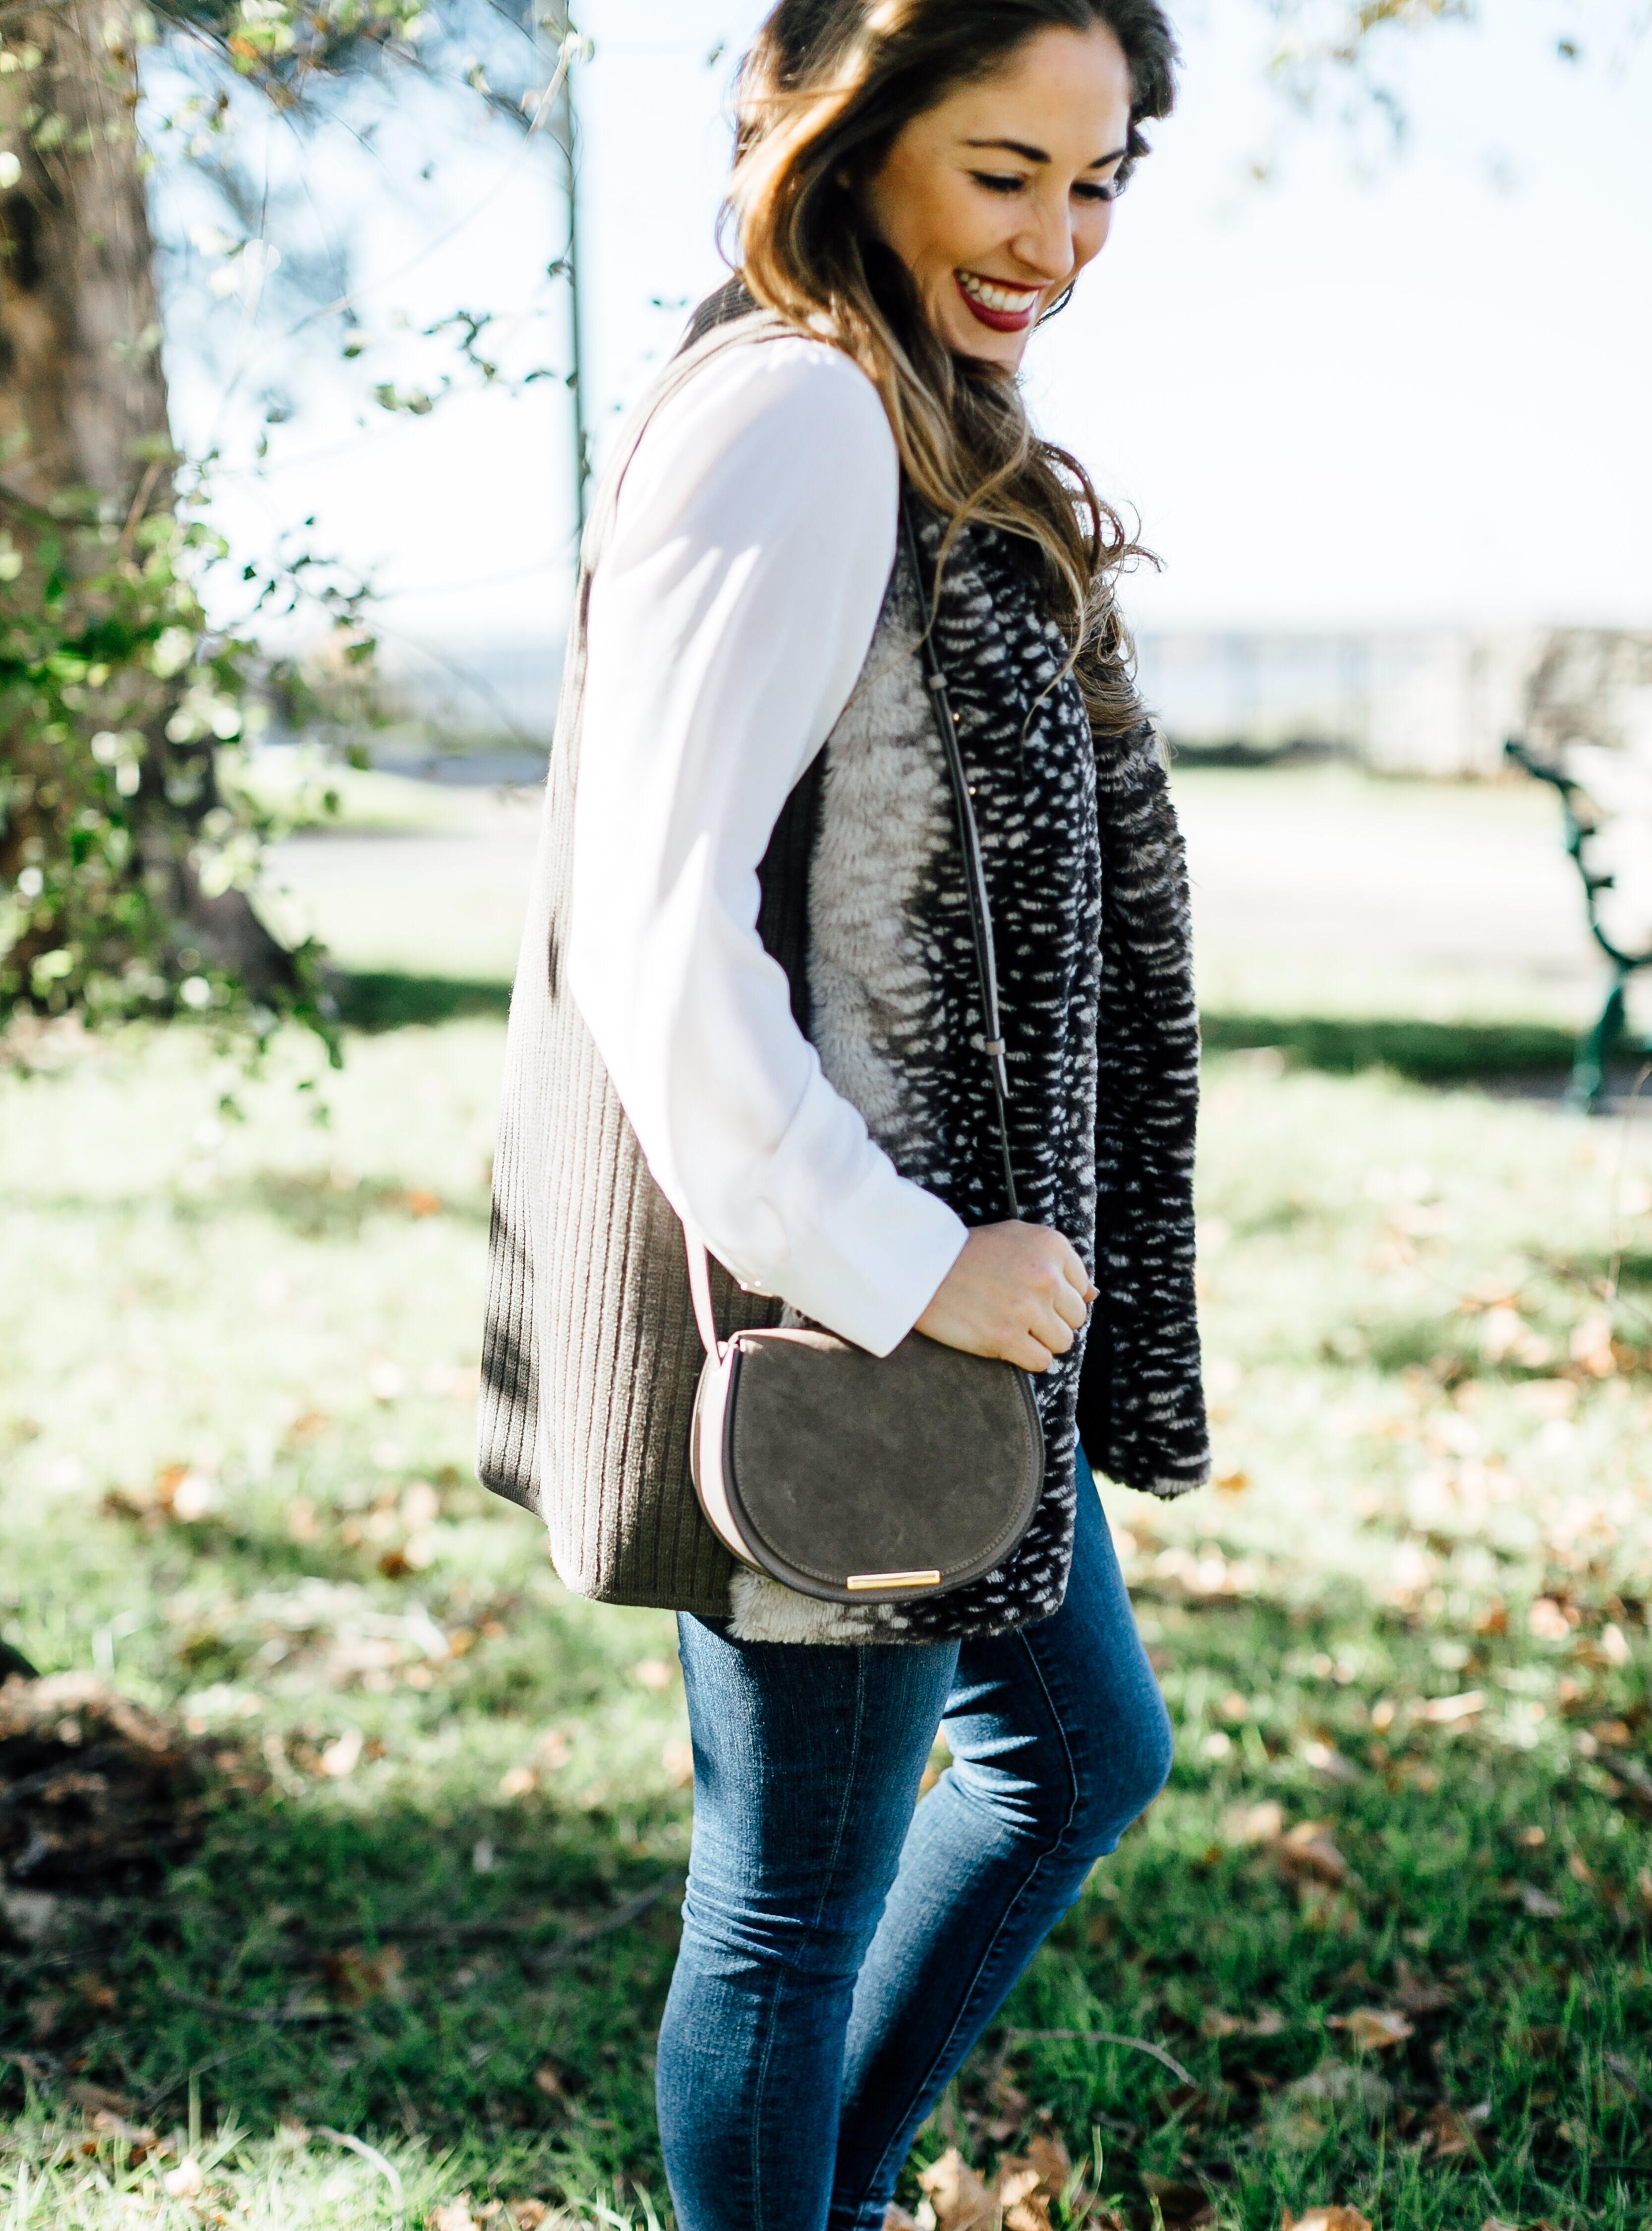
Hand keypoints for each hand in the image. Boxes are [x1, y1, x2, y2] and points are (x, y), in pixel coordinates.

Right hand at [914, 1221, 1097, 1373]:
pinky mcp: (1007, 1338)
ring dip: (1039, 1341)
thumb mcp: (1018, 1238)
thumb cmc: (967, 1253)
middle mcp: (1045, 1275)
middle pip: (1075, 1319)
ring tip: (1010, 1326)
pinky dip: (1025, 1358)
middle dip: (1050, 1320)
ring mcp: (1027, 1308)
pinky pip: (1041, 1362)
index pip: (1081, 1290)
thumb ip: (1058, 1262)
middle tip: (1016, 1312)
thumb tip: (1094, 1294)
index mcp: (1052, 1246)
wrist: (919, 1266)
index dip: (1055, 1298)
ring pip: (1062, 1343)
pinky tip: (1002, 1340)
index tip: (1027, 1293)